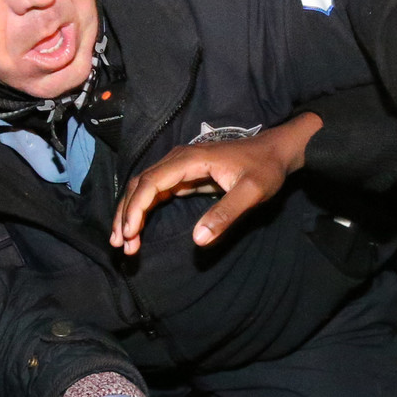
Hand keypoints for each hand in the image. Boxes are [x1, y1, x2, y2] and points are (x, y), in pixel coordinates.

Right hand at [111, 112, 321, 254]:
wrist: (276, 152)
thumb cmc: (266, 169)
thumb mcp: (252, 192)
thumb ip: (226, 214)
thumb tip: (198, 239)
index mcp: (191, 159)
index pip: (152, 182)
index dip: (136, 208)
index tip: (129, 233)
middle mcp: (179, 159)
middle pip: (140, 184)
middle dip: (126, 214)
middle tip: (120, 245)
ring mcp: (180, 167)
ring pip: (144, 188)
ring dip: (130, 213)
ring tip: (124, 242)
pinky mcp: (184, 176)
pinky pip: (155, 191)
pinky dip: (143, 210)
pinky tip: (137, 229)